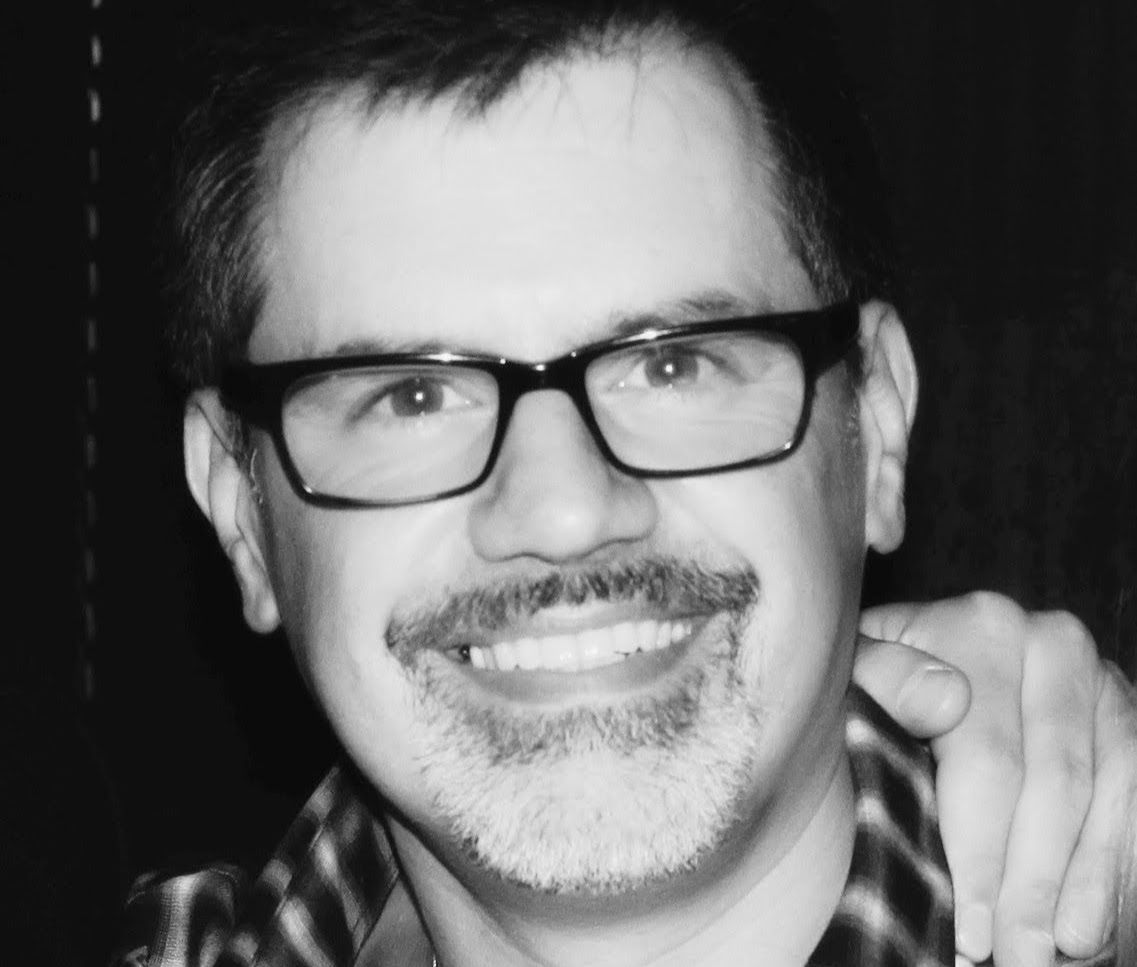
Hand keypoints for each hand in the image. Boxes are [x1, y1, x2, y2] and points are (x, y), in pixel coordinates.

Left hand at [854, 591, 1136, 966]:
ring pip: (1101, 796)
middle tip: (1012, 957)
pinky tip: (1087, 922)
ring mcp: (1095, 676)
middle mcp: (1048, 641)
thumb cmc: (875, 680)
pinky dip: (1110, 862)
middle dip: (1029, 885)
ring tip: (1053, 951)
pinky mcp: (1122, 712)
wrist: (916, 652)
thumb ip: (886, 678)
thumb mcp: (858, 673)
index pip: (989, 760)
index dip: (977, 852)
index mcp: (979, 627)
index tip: (966, 925)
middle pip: (1052, 785)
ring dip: (1077, 884)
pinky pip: (1130, 793)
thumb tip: (949, 701)